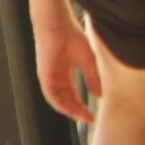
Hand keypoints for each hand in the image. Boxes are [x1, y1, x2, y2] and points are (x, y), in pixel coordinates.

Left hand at [31, 6, 100, 123]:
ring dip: (70, 110)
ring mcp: (49, 78)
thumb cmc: (71, 37)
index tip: (93, 114)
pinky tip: (71, 110)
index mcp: (64, 73)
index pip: (73, 95)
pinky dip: (61, 105)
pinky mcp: (45, 77)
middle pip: (66, 100)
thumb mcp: (88, 61)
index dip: (83, 105)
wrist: (57, 25)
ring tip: (83, 117)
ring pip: (59, 101)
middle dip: (78, 111)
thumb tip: (99, 95)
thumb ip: (93, 78)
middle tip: (90, 118)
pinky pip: (52, 97)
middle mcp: (55, 78)